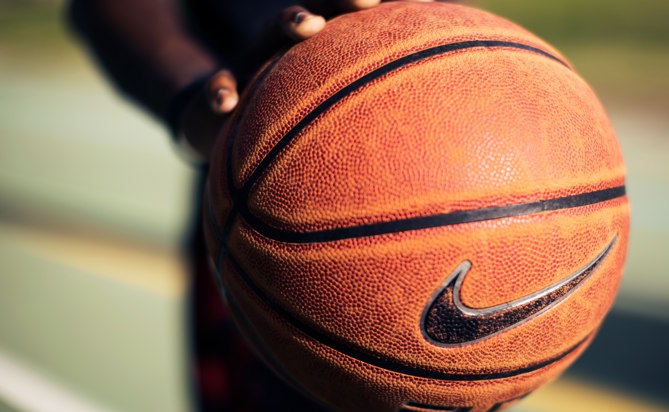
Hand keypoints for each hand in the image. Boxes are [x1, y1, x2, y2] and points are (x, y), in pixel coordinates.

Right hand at [179, 0, 434, 161]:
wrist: (223, 112)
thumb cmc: (287, 101)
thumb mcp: (319, 94)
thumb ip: (362, 84)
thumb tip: (419, 71)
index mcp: (316, 42)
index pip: (347, 15)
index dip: (371, 7)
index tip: (415, 0)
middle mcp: (286, 41)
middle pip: (318, 9)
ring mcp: (252, 60)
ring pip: (270, 35)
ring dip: (290, 22)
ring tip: (309, 22)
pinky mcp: (221, 89)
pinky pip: (217, 89)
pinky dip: (219, 92)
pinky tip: (225, 103)